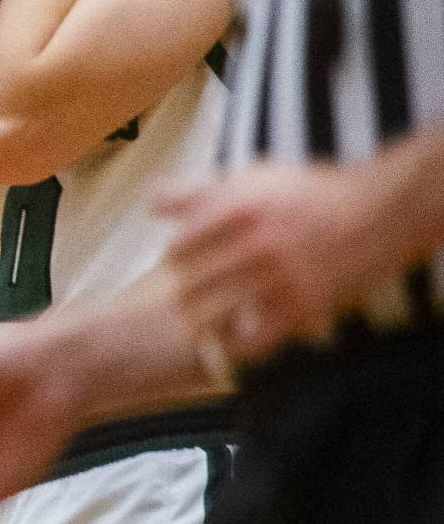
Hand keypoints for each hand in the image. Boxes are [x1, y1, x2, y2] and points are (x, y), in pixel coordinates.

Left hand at [160, 161, 393, 364]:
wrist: (373, 213)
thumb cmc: (304, 193)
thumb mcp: (250, 179)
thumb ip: (197, 192)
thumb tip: (151, 205)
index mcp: (236, 207)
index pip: (178, 248)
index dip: (175, 260)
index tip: (181, 265)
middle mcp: (253, 243)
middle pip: (190, 286)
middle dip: (185, 294)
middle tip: (187, 298)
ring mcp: (277, 278)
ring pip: (214, 317)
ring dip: (203, 323)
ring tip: (203, 323)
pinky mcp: (299, 308)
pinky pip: (251, 340)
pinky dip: (237, 344)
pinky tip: (237, 336)